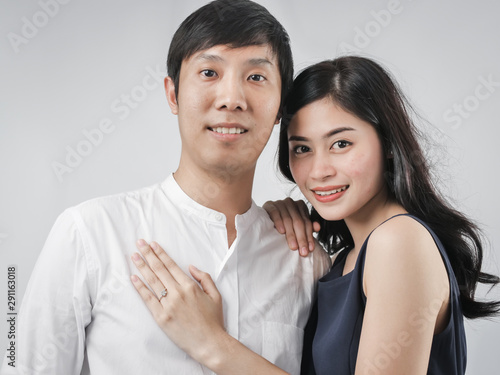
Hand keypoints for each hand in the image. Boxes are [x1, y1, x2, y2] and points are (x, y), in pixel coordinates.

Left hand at [130, 239, 224, 364]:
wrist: (209, 343)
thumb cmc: (213, 320)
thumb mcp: (215, 295)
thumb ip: (204, 278)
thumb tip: (190, 267)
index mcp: (190, 286)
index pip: (171, 265)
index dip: (161, 253)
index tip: (153, 244)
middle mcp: (178, 293)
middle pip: (159, 269)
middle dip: (148, 254)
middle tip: (139, 243)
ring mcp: (168, 305)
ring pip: (152, 281)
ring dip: (142, 267)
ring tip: (134, 256)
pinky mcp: (161, 317)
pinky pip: (148, 299)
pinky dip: (140, 287)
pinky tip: (134, 278)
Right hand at [263, 198, 319, 256]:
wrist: (266, 215)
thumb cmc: (284, 222)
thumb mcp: (296, 224)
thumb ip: (307, 226)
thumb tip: (317, 228)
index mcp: (300, 206)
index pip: (307, 223)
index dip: (309, 237)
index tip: (310, 249)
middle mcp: (291, 202)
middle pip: (298, 222)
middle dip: (301, 238)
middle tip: (302, 251)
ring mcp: (280, 203)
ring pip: (288, 219)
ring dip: (291, 234)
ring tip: (293, 246)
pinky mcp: (270, 205)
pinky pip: (276, 213)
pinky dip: (279, 222)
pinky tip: (281, 231)